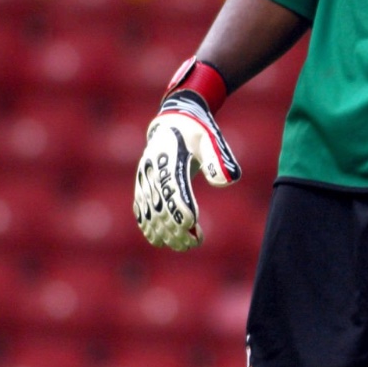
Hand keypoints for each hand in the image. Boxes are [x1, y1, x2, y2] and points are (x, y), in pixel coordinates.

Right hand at [134, 78, 240, 250]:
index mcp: (169, 157)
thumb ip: (218, 158)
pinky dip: (148, 226)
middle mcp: (152, 170)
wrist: (173, 120)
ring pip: (149, 212)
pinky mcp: (142, 184)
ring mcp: (144, 178)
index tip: (195, 227)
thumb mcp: (211, 138)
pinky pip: (140, 209)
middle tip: (194, 243)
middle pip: (160, 206)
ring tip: (183, 246)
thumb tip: (226, 183)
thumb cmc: (197, 131)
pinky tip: (160, 240)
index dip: (183, 210)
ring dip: (164, 232)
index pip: (174, 189)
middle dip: (175, 229)